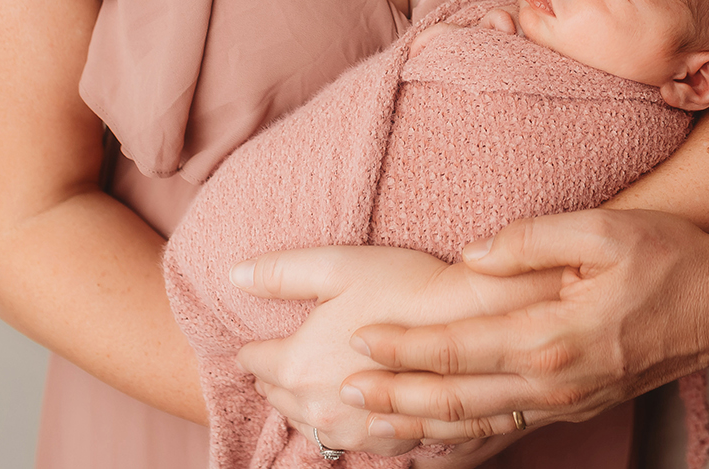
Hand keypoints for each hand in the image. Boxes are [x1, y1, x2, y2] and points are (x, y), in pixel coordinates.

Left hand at [231, 244, 566, 454]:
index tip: (255, 339)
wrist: (474, 317)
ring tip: (310, 386)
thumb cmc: (407, 284)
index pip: (255, 363)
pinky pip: (356, 444)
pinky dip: (348, 428)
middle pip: (280, 398)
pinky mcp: (393, 441)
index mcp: (299, 366)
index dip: (254, 347)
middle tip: (276, 362)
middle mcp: (321, 409)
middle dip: (277, 379)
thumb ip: (282, 271)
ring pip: (314, 427)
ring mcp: (357, 432)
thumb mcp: (339, 264)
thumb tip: (234, 274)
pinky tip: (353, 411)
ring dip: (308, 407)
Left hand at [338, 209, 708, 441]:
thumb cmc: (669, 257)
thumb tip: (472, 251)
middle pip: (458, 400)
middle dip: (395, 399)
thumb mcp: (606, 229)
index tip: (360, 339)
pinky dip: (461, 442)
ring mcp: (566, 403)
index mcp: (555, 334)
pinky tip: (429, 441)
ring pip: (477, 427)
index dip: (407, 347)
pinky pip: (506, 433)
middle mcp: (555, 382)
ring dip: (418, 427)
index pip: (461, 346)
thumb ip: (532, 239)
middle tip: (340, 392)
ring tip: (366, 424)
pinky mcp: (574, 408)